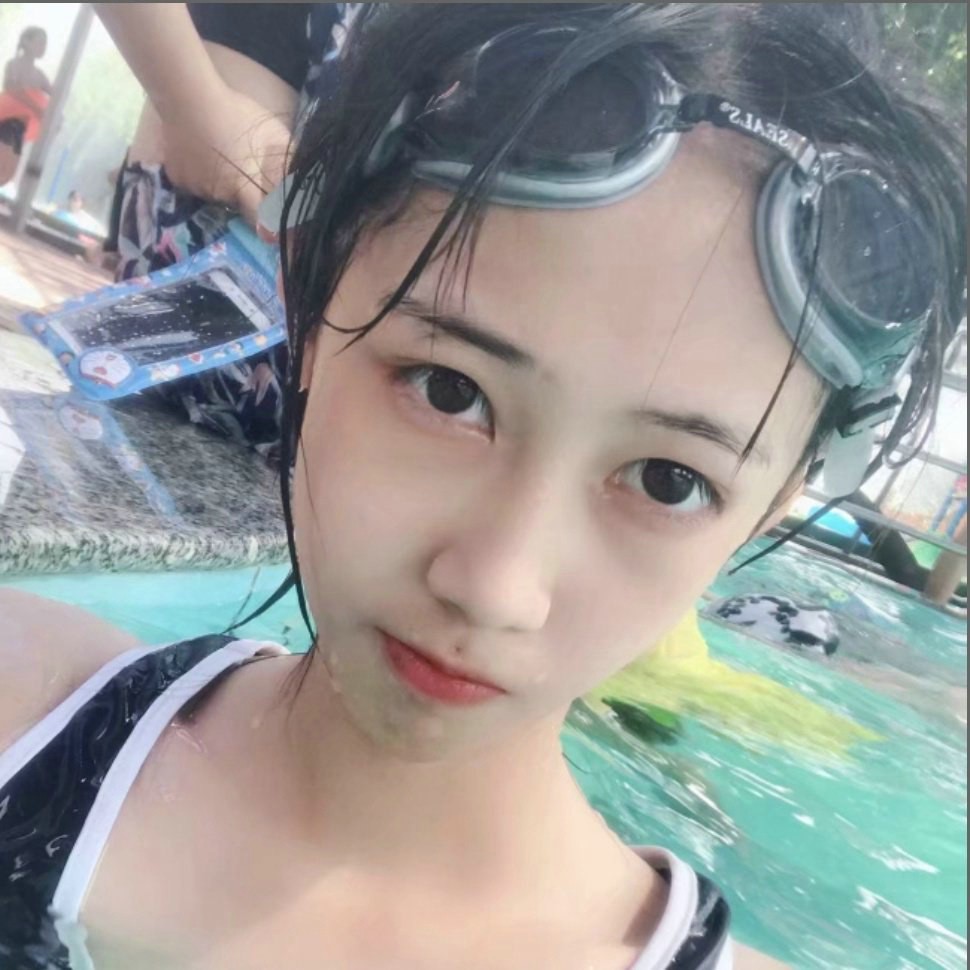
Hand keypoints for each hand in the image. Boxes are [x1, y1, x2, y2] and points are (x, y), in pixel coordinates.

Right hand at [158, 79, 291, 226]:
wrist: (189, 95)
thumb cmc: (237, 113)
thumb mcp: (273, 134)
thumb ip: (289, 162)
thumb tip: (303, 184)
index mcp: (244, 188)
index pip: (260, 222)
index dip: (268, 227)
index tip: (274, 227)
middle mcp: (219, 195)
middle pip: (238, 206)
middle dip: (246, 195)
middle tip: (247, 171)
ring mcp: (196, 189)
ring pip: (216, 195)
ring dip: (223, 185)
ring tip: (224, 158)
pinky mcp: (177, 180)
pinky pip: (194, 185)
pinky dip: (201, 176)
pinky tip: (203, 156)